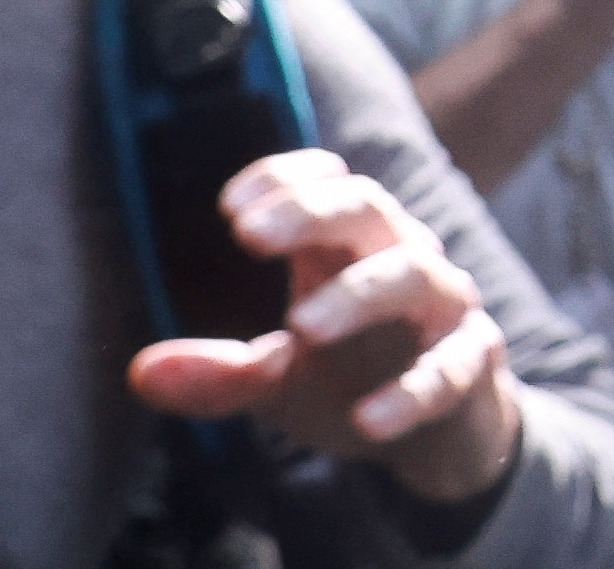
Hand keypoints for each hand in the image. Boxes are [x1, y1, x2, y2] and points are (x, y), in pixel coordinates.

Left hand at [126, 150, 524, 506]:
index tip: (229, 207)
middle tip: (250, 235)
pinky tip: (371, 419)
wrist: (439, 434)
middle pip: (367, 205)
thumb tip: (140, 372)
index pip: (325, 181)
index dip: (284, 179)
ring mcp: (443, 306)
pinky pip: (452, 365)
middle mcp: (401, 255)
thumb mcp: (276, 381)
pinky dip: (414, 391)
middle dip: (310, 212)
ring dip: (360, 294)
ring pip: (414, 274)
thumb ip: (218, 374)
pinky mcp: (473, 362)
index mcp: (348, 246)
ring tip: (303, 326)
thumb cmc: (350, 380)